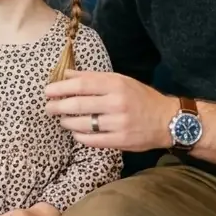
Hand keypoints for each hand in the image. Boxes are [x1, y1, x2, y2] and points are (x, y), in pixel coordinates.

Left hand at [44, 70, 176, 151]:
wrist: (168, 120)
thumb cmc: (141, 97)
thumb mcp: (121, 81)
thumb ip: (93, 77)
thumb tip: (66, 74)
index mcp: (116, 84)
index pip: (81, 84)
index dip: (61, 88)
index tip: (48, 91)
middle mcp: (117, 102)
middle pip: (79, 104)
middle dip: (58, 106)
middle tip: (48, 107)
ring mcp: (119, 123)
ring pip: (83, 124)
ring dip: (67, 122)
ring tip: (62, 120)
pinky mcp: (121, 141)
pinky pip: (93, 140)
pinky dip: (80, 136)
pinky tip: (76, 132)